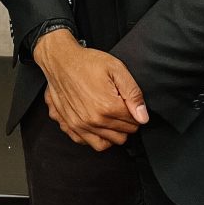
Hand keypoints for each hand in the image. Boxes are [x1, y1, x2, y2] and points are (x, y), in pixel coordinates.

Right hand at [33, 30, 147, 150]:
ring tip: (111, 118)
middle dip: (126, 123)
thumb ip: (133, 94)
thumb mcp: (116, 69)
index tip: (128, 102)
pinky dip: (97, 137)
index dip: (134, 112)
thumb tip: (143, 117)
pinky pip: (89, 143)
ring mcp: (80, 125)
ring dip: (114, 133)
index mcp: (108, 106)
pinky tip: (98, 125)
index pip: (134, 122)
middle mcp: (94, 120)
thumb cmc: (87, 63)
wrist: (60, 61)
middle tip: (121, 108)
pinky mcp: (69, 126)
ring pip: (108, 143)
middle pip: (123, 134)